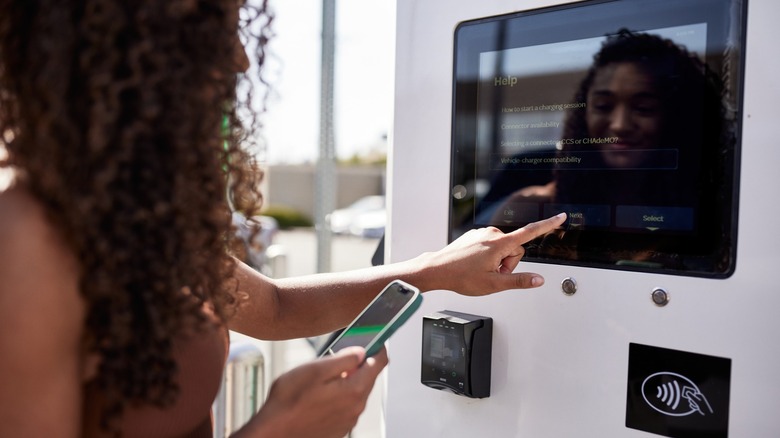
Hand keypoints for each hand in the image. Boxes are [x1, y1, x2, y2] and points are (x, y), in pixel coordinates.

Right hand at [242, 347, 387, 437]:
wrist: (274, 433)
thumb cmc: (288, 403)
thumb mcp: (315, 370)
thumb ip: (343, 359)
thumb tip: (360, 351)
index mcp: (354, 390)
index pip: (379, 362)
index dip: (378, 347)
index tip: (373, 339)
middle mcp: (356, 407)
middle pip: (369, 377)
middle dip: (359, 364)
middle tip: (340, 354)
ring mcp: (348, 420)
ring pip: (357, 392)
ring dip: (348, 380)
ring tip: (324, 376)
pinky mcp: (339, 428)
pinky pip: (347, 406)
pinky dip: (340, 395)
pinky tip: (320, 394)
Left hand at [418, 213, 565, 294]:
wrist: (437, 269)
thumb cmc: (462, 277)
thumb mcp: (494, 284)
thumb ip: (519, 281)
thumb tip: (538, 280)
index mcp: (499, 244)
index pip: (530, 232)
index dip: (548, 225)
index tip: (561, 217)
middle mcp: (492, 234)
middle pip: (515, 248)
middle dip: (509, 263)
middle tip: (492, 274)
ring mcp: (482, 234)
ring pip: (503, 248)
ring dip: (498, 260)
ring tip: (481, 270)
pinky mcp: (475, 236)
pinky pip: (491, 246)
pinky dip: (488, 256)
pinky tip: (474, 264)